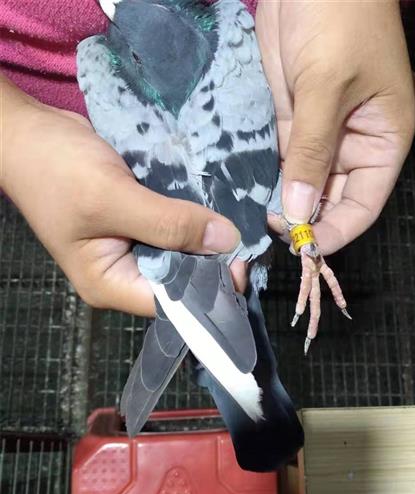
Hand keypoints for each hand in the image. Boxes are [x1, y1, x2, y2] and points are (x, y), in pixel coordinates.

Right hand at [1, 76, 239, 315]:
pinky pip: (172, 226)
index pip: (173, 302)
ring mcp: (130, 246)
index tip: (243, 262)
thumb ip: (169, 223)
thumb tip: (227, 240)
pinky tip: (218, 204)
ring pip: (180, 250)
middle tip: (250, 237)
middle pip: (181, 279)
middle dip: (212, 261)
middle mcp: (124, 273)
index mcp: (111, 284)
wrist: (26, 131)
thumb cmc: (55, 168)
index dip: (210, 288)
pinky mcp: (136, 221)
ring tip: (241, 220)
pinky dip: (193, 216)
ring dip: (206, 236)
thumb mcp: (113, 197)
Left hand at [256, 0, 414, 254]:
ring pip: (306, 186)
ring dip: (286, 206)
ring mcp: (321, 136)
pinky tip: (252, 199)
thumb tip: (300, 212)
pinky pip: (285, 163)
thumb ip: (312, 151)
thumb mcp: (326, 86)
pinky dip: (271, 182)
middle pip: (333, 201)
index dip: (337, 231)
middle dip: (307, 221)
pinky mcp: (293, 122)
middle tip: (272, 236)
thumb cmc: (337, 19)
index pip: (363, 205)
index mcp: (382, 142)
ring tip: (258, 225)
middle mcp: (354, 146)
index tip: (303, 247)